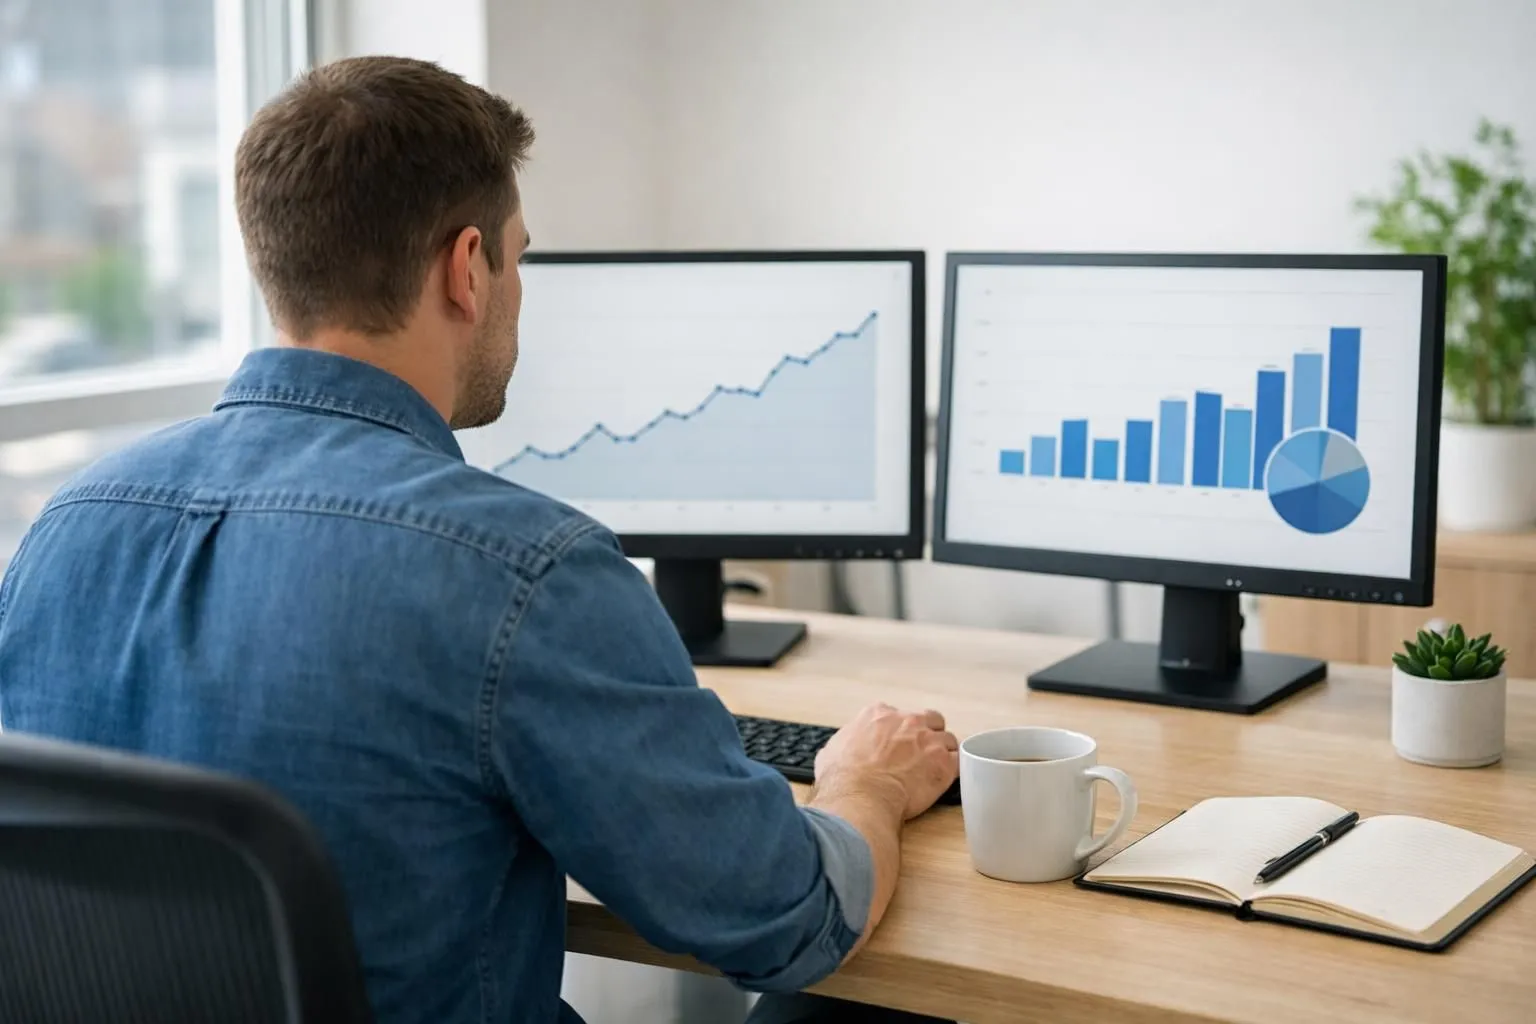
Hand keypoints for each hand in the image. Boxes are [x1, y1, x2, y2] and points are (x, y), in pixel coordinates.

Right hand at [814, 703, 958, 819]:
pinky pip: (958, 761)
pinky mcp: (943, 763)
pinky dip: (954, 771)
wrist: (860, 797)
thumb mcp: (831, 752)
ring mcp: (928, 740)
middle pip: (929, 719)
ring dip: (943, 753)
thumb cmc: (842, 779)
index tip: (896, 747)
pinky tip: (944, 782)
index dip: (899, 733)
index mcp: (878, 714)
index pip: (897, 716)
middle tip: (921, 755)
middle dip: (928, 734)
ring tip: (935, 772)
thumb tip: (838, 753)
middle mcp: (906, 720)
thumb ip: (843, 745)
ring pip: (948, 740)